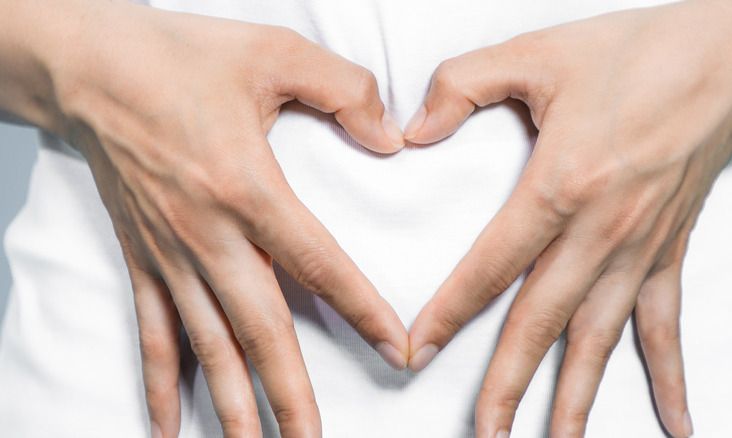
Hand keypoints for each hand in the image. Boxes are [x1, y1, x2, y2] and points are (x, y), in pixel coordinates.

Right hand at [20, 1, 407, 435]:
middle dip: (291, 395)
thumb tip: (392, 138)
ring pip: (208, 345)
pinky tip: (168, 426)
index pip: (320, 264)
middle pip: (260, 330)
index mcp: (248, 187)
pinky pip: (152, 331)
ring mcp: (170, 254)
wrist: (90, 67)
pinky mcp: (142, 257)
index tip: (397, 352)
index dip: (363, 311)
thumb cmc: (180, 57)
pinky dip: (160, 382)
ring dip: (233, 405)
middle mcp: (207, 235)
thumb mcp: (275, 53)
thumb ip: (345, 91)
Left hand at [405, 1, 731, 435]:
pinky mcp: (669, 253)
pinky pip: (667, 327)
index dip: (449, 313)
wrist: (724, 60)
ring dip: (574, 400)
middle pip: (541, 324)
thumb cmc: (632, 55)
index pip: (490, 266)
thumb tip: (413, 129)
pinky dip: (670, 378)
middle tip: (483, 435)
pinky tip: (675, 425)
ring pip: (598, 340)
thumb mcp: (534, 54)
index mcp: (560, 186)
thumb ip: (462, 85)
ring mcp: (639, 251)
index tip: (415, 352)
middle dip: (506, 385)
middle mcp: (600, 233)